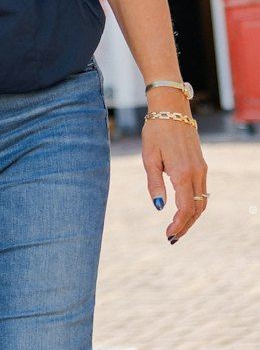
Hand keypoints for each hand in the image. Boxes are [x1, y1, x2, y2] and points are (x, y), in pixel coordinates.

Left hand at [143, 109, 208, 243]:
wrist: (171, 111)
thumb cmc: (155, 132)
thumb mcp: (148, 158)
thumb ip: (154, 183)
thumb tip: (159, 207)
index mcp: (182, 173)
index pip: (186, 208)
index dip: (179, 224)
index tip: (168, 235)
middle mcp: (196, 173)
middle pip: (197, 208)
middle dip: (186, 226)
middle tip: (172, 238)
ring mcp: (202, 169)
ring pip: (202, 201)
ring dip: (192, 217)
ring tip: (177, 229)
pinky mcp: (201, 165)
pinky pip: (202, 191)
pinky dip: (195, 205)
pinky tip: (184, 211)